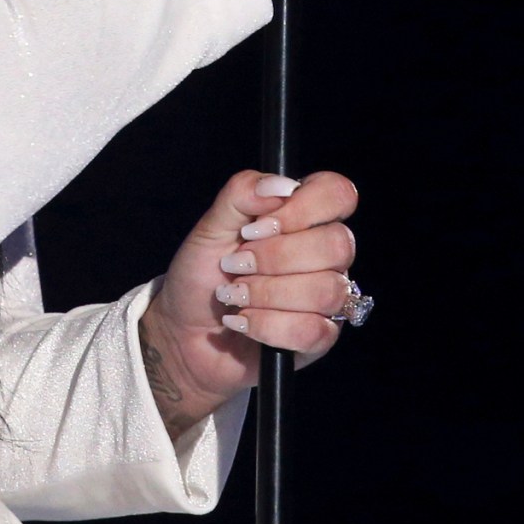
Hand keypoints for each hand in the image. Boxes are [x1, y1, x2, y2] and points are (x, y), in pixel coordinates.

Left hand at [134, 168, 361, 441]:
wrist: (185, 331)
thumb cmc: (202, 275)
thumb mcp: (209, 228)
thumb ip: (240, 195)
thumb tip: (279, 184)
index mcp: (303, 219)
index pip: (338, 194)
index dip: (303, 208)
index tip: (256, 226)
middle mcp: (325, 256)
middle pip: (338, 244)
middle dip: (275, 257)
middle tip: (235, 265)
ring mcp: (328, 298)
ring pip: (326, 290)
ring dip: (266, 293)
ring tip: (233, 295)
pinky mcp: (320, 339)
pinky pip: (313, 331)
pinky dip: (266, 326)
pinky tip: (242, 321)